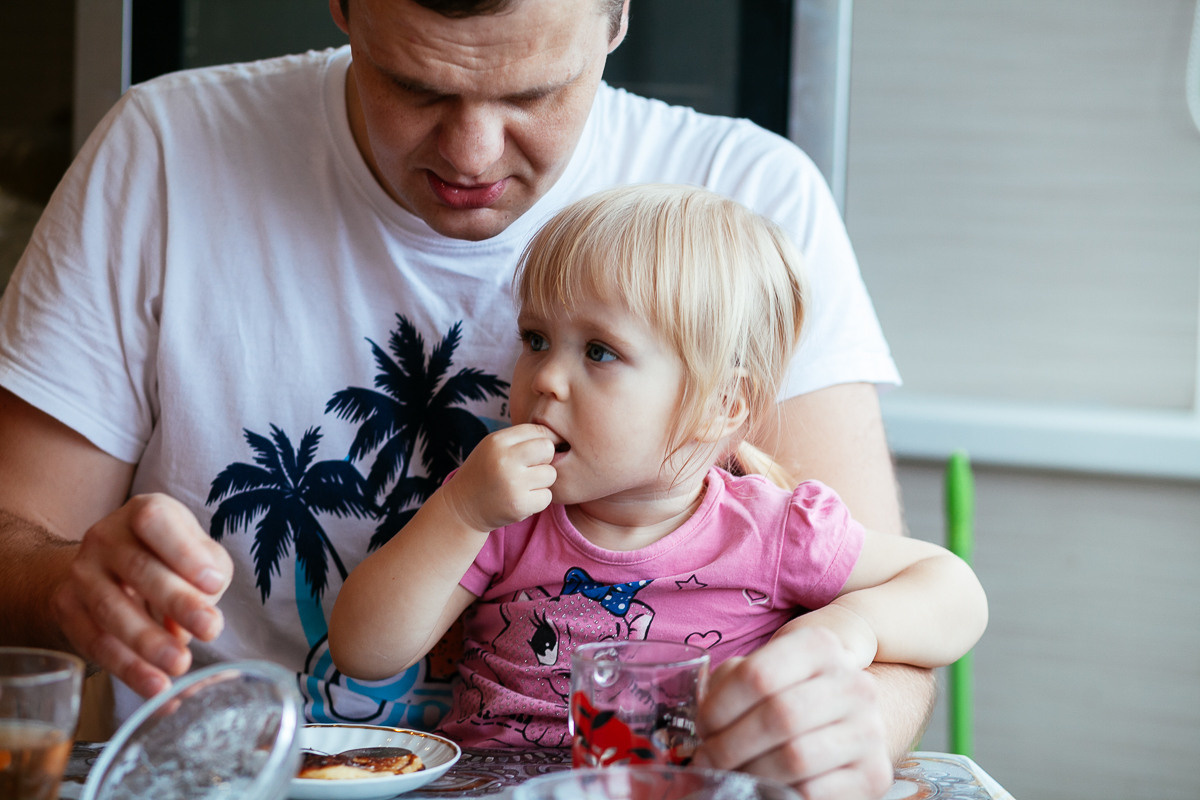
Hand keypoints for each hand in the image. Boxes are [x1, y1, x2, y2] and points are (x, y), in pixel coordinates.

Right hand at [49, 494, 232, 697]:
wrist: (107, 566)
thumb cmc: (171, 558)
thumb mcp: (198, 554)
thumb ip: (209, 577)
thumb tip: (204, 620)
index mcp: (144, 512)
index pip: (156, 521)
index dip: (184, 552)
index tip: (213, 583)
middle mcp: (106, 536)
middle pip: (138, 569)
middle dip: (177, 603)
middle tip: (210, 630)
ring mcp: (81, 571)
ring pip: (112, 610)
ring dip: (148, 643)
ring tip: (179, 667)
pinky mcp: (66, 606)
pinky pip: (95, 642)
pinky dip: (128, 669)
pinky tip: (156, 686)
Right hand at [442, 423, 555, 532]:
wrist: (462, 508)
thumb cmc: (486, 472)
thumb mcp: (494, 447)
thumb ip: (521, 439)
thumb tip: (560, 435)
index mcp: (497, 441)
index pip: (539, 430)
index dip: (543, 441)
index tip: (536, 452)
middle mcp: (504, 460)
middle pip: (548, 449)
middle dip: (545, 458)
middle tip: (531, 468)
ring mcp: (512, 484)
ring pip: (550, 474)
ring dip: (542, 481)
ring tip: (523, 485)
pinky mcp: (519, 505)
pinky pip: (547, 497)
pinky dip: (538, 499)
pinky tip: (521, 499)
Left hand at [693, 627, 892, 799]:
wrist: (848, 720)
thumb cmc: (791, 692)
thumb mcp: (763, 671)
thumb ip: (731, 682)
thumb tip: (702, 720)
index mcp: (820, 646)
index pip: (758, 676)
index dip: (719, 708)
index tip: (702, 728)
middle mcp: (854, 684)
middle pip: (778, 716)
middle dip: (729, 746)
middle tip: (707, 761)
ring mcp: (870, 730)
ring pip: (795, 757)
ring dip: (750, 773)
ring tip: (730, 776)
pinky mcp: (875, 775)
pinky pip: (813, 791)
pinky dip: (777, 794)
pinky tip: (762, 789)